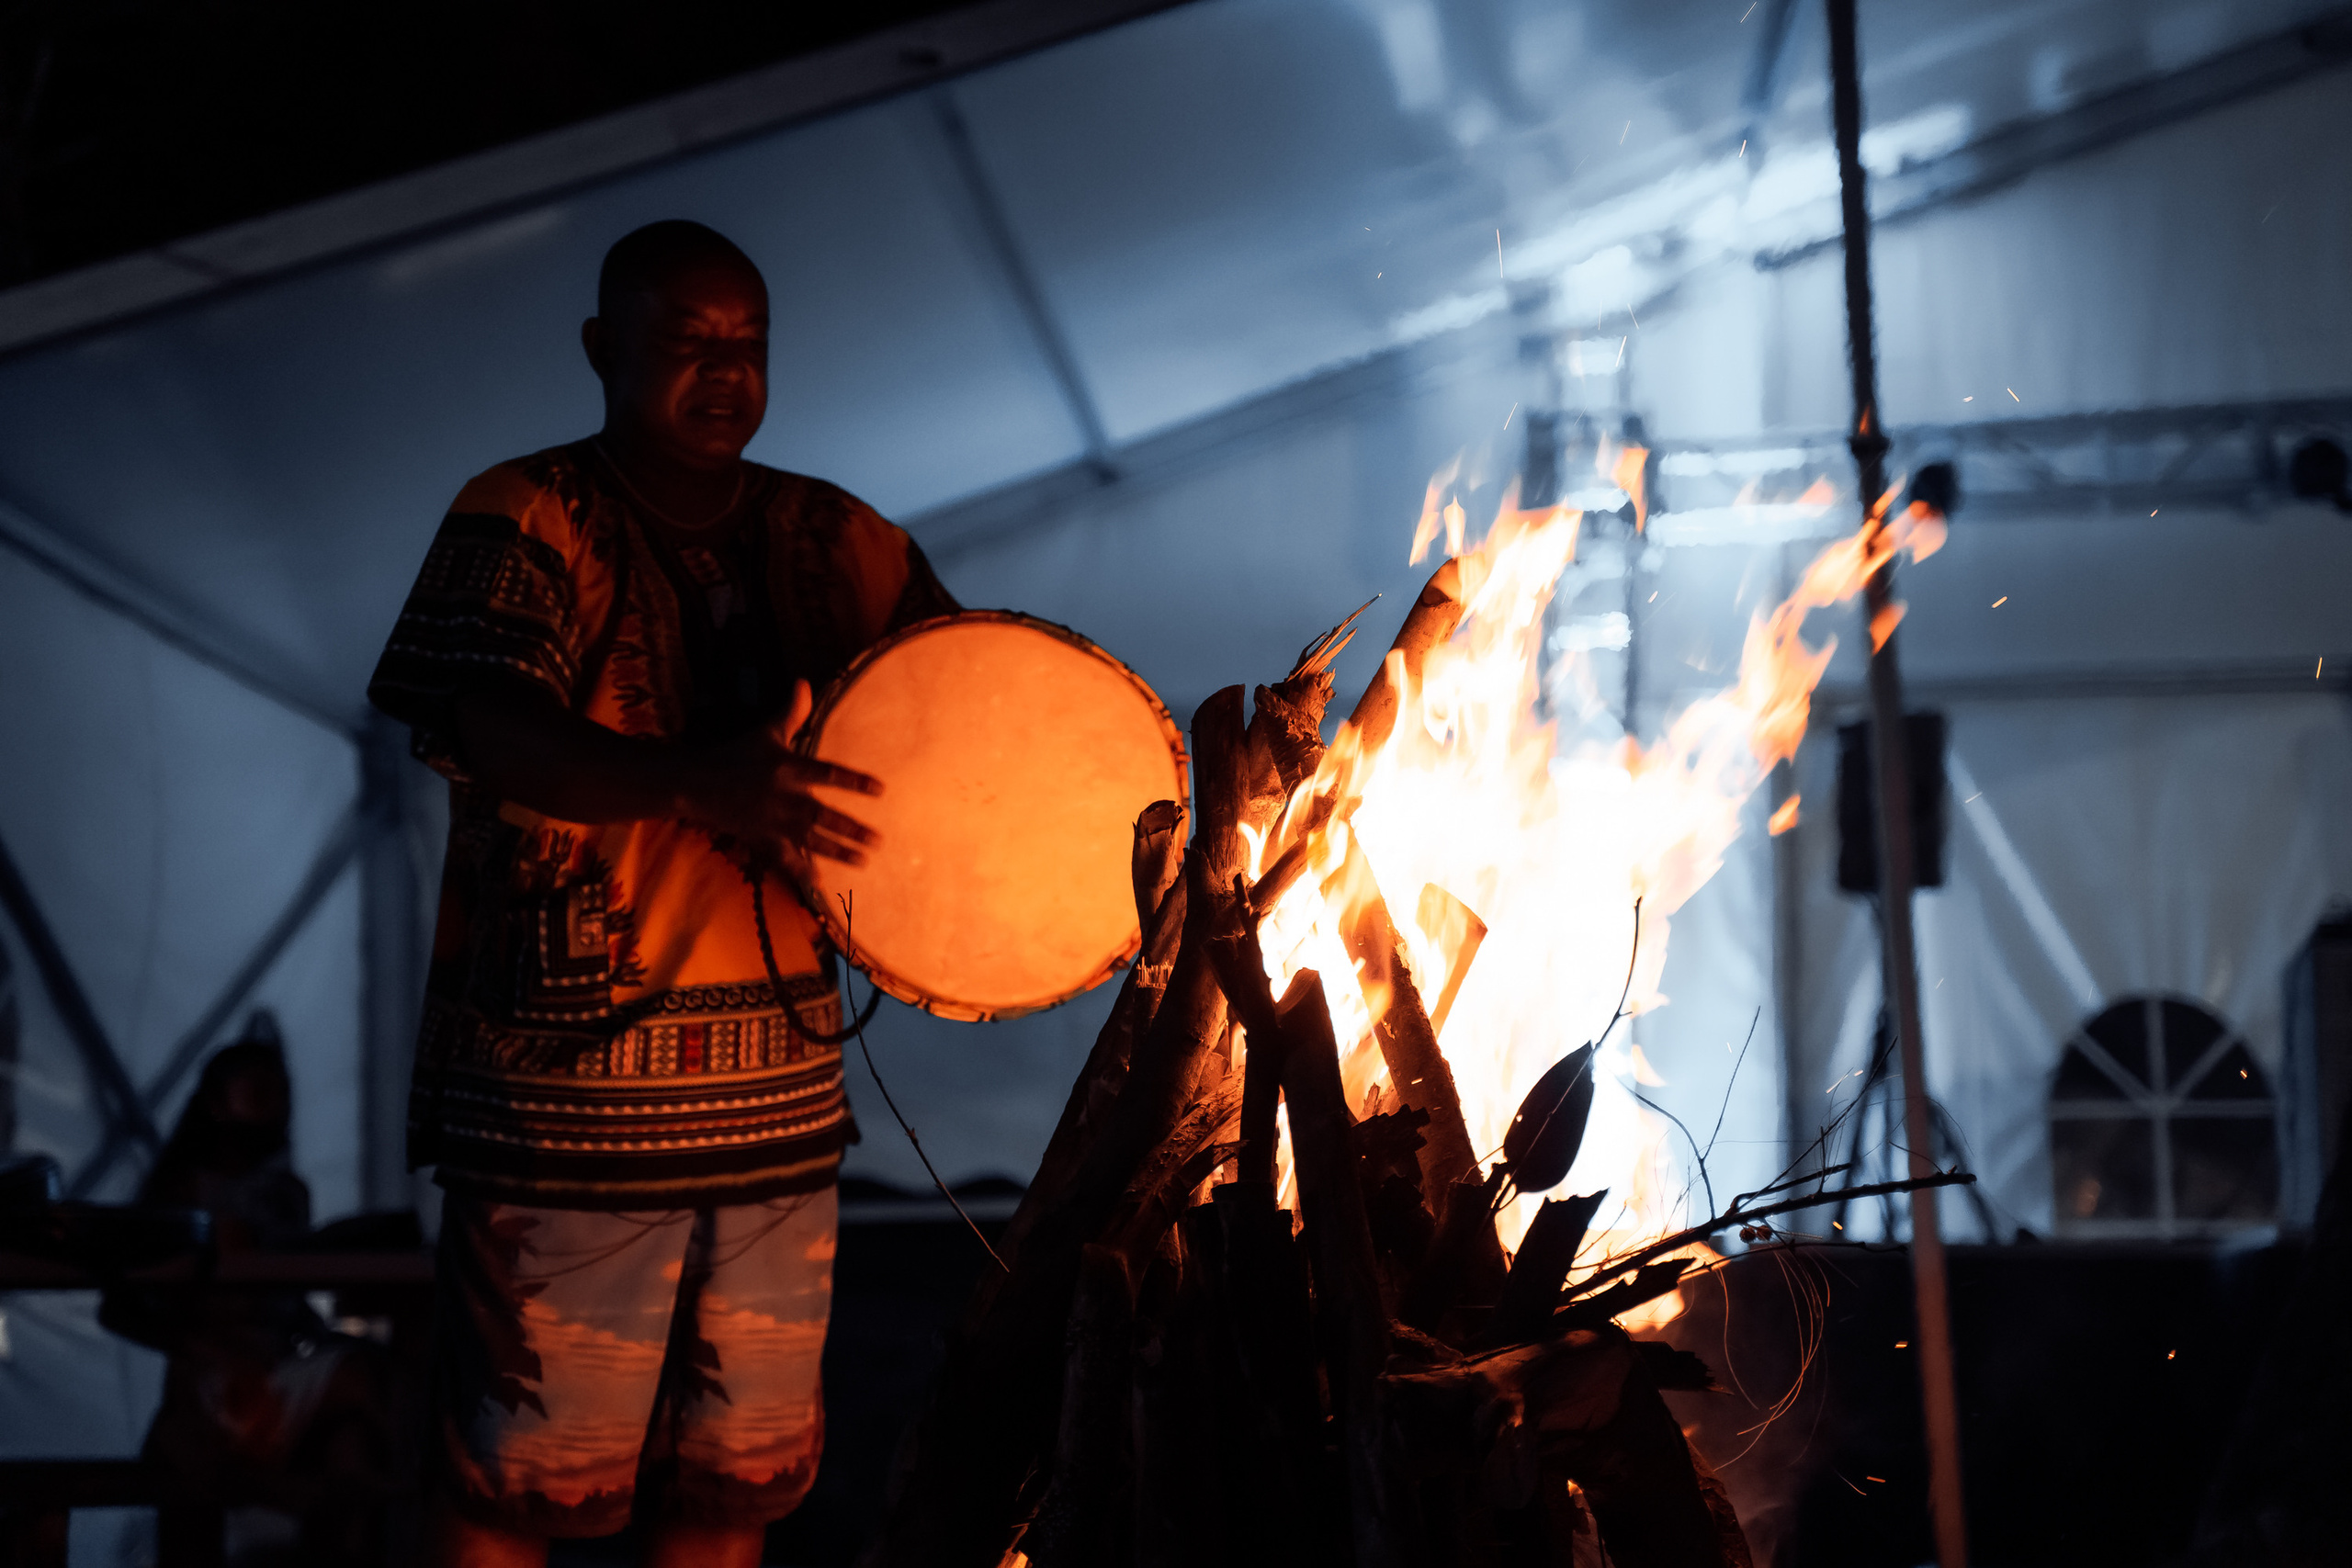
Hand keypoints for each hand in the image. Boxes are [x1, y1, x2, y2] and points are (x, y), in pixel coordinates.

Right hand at [682, 680, 881, 868]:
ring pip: (809, 840)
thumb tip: (803, 682)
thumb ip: (791, 713)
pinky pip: (783, 858)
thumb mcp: (765, 732)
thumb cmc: (734, 753)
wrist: (694, 782)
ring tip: (864, 860)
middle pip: (822, 815)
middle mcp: (782, 797)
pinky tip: (820, 884)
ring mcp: (770, 821)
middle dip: (851, 829)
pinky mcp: (759, 838)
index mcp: (787, 768)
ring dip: (838, 851)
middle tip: (878, 840)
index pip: (828, 774)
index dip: (855, 782)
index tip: (881, 791)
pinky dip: (800, 871)